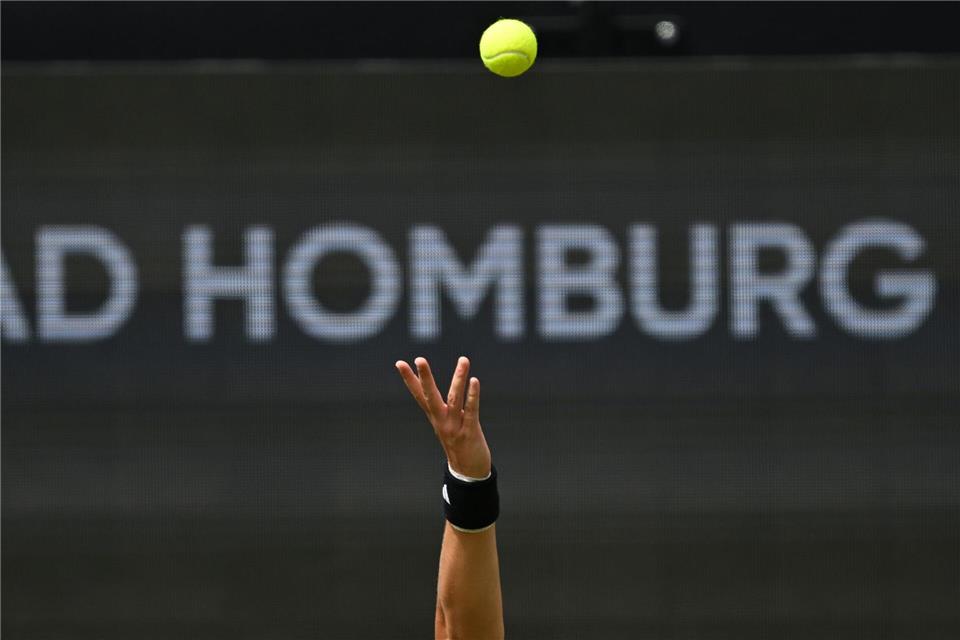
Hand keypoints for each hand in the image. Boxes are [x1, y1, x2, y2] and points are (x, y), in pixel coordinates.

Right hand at [395, 356, 491, 478]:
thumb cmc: (459, 445)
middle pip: (430, 396)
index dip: (409, 379)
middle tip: (419, 359)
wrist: (467, 474)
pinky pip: (471, 411)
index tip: (399, 363)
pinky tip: (475, 381)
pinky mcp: (469, 432)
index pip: (419, 395)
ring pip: (454, 399)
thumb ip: (446, 409)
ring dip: (458, 379)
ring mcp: (454, 427)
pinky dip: (472, 395)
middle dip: (424, 377)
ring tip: (463, 360)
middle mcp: (441, 421)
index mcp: (435, 417)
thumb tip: (450, 391)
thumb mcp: (447, 425)